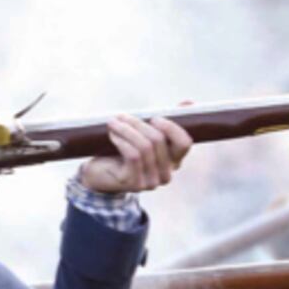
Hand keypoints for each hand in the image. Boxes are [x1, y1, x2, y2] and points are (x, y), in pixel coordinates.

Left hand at [74, 113, 193, 196]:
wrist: (100, 173)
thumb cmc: (123, 150)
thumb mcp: (144, 134)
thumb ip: (166, 120)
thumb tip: (188, 103)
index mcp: (174, 160)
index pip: (184, 143)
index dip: (171, 127)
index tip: (154, 117)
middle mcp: (166, 174)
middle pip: (159, 140)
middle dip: (138, 123)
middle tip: (122, 116)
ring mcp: (152, 182)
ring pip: (144, 147)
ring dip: (126, 130)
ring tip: (113, 122)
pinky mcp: (135, 184)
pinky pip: (133, 155)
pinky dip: (122, 141)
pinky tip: (112, 135)